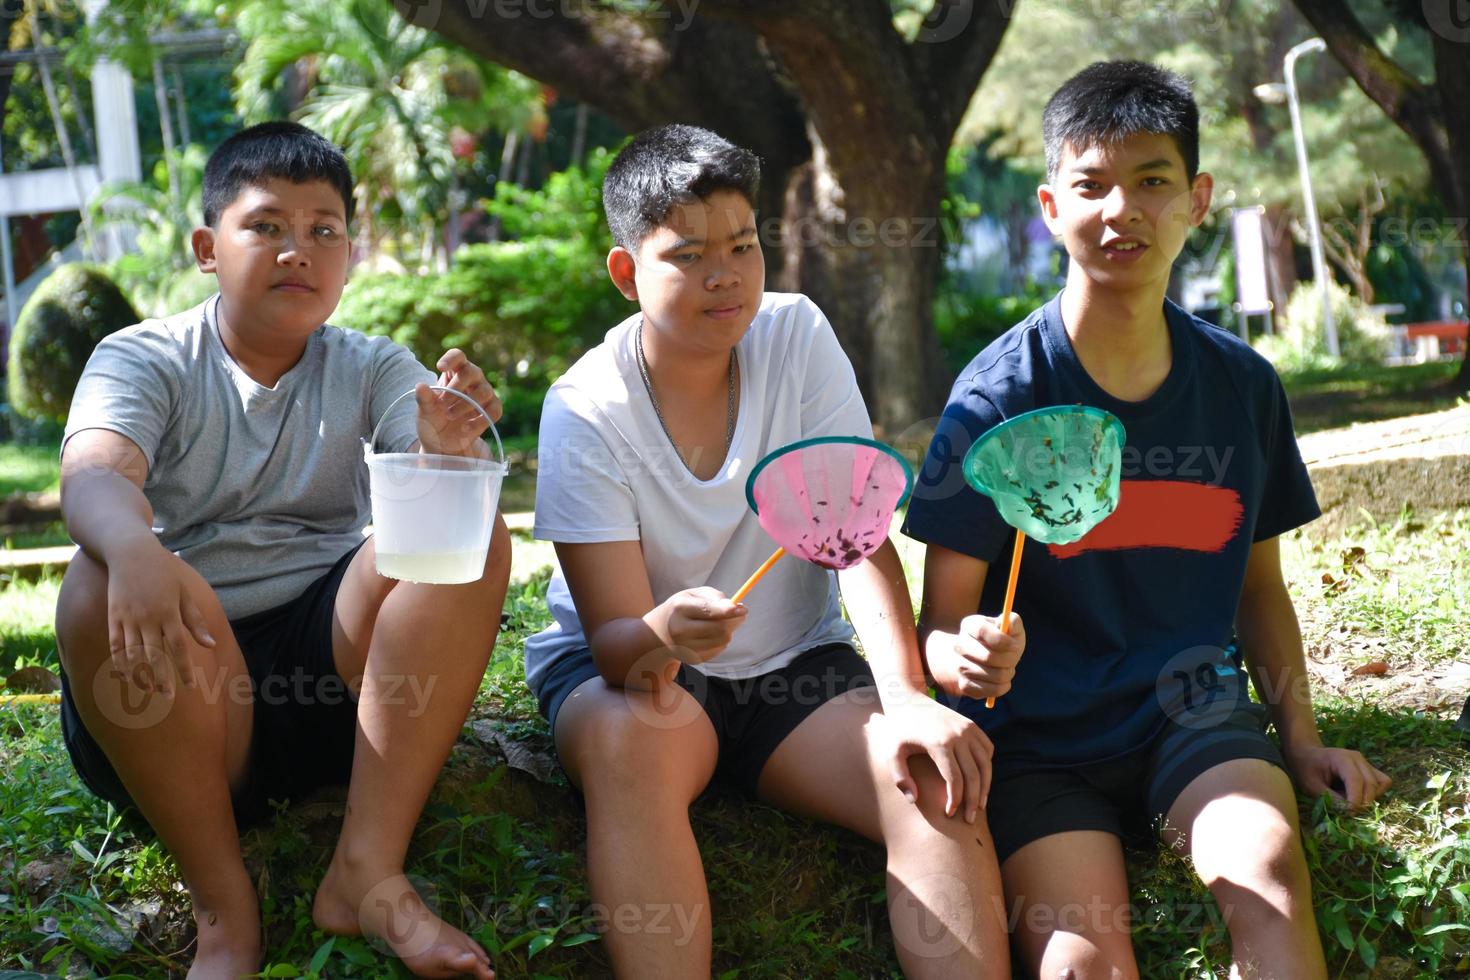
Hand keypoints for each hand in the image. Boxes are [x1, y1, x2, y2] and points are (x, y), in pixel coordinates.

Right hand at [106, 548, 215, 695]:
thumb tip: (211, 645)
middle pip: (155, 656)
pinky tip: (125, 676)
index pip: (179, 647)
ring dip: (140, 675)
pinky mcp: (113, 616)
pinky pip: (115, 645)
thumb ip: (195, 621)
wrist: (130, 552)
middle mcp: (148, 618)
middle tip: (167, 697)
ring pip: (133, 654)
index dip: (184, 669)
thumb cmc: (163, 572)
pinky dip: (119, 663)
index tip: (190, 686)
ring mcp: (128, 618)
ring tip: (148, 691)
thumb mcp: (184, 593)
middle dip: (161, 678)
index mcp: (169, 612)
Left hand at [416, 349, 502, 456]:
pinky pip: (494, 411)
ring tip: (450, 416)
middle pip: (472, 372)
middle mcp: (472, 379)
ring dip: (466, 405)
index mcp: (454, 373)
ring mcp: (484, 394)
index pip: (458, 356)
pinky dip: (479, 421)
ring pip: (484, 391)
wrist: (442, 444)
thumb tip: (420, 386)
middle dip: (456, 388)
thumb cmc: (433, 420)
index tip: (440, 368)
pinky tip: (465, 429)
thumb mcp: (425, 410)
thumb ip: (424, 398)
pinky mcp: (492, 410)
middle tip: (442, 404)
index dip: (451, 359)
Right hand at [657, 587, 746, 665]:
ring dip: (729, 631)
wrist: (658, 632)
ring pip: (723, 641)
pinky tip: (710, 635)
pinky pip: (718, 649)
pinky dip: (720, 641)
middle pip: (720, 629)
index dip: (730, 611)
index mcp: (680, 608)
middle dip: (735, 621)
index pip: (710, 611)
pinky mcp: (692, 659)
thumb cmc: (681, 608)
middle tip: (740, 614)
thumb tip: (736, 608)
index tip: (744, 608)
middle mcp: (680, 629)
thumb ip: (715, 597)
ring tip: (721, 623)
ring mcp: (685, 647)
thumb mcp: (693, 594)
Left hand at [877, 697, 994, 823]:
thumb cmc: (899, 730)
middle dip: (973, 801)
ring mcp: (968, 729)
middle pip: (974, 775)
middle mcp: (958, 735)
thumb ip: (900, 777)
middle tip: (969, 820)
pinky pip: (987, 749)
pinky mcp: (972, 725)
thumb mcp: (892, 753)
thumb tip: (914, 800)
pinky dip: (987, 767)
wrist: (909, 700)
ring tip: (979, 806)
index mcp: (939, 743)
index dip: (955, 800)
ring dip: (985, 787)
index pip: (955, 779)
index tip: (949, 813)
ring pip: (985, 764)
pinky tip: (980, 781)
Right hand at [925, 612, 1024, 701]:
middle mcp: (960, 646)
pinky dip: (1003, 686)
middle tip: (1014, 658)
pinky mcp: (965, 685)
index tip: (1015, 644)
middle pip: (988, 656)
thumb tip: (1009, 622)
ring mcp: (960, 666)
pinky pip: (991, 690)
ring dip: (1008, 673)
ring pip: (994, 675)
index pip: (981, 630)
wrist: (982, 661)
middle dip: (1009, 659)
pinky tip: (1003, 680)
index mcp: (970, 625)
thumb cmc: (1001, 642)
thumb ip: (1014, 621)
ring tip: (1008, 669)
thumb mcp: (1010, 628)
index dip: (1002, 640)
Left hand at [1282, 741, 1390, 809]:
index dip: (1355, 799)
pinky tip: (1359, 797)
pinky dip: (1375, 793)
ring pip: (1381, 784)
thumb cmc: (1306, 769)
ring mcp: (1365, 763)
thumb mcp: (1312, 786)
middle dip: (1363, 802)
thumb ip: (1331, 798)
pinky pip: (1382, 782)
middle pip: (1371, 784)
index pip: (1356, 780)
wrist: (1307, 755)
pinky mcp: (1369, 769)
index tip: (1349, 813)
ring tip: (1353, 803)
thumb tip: (1350, 812)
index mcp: (1341, 758)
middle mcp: (1358, 758)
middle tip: (1349, 812)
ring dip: (1371, 798)